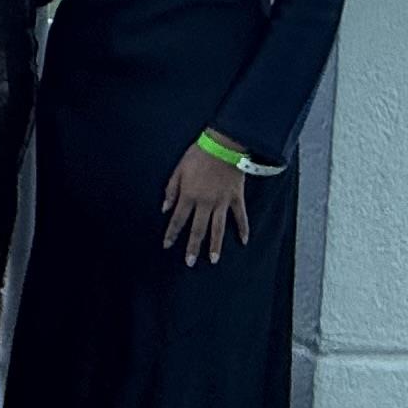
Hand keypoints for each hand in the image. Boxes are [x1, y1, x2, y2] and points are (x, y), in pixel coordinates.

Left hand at [158, 146, 246, 267]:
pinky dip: (243, 228)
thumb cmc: (198, 155)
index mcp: (189, 196)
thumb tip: (164, 208)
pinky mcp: (236, 198)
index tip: (167, 246)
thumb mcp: (178, 170)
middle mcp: (205, 203)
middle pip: (198, 229)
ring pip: (218, 228)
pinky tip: (243, 241)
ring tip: (213, 260)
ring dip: (216, 245)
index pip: (178, 220)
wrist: (223, 145)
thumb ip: (171, 190)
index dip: (172, 233)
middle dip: (193, 247)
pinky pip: (240, 216)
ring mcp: (222, 202)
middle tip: (190, 262)